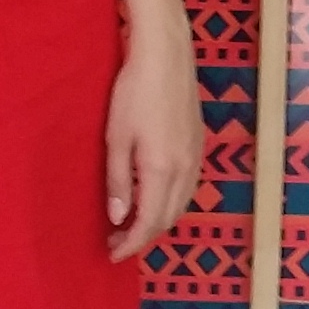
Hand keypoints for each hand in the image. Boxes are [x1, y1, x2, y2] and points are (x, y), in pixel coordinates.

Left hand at [103, 44, 205, 263]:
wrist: (167, 56)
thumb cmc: (134, 92)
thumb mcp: (116, 138)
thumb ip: (118, 181)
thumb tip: (118, 217)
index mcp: (162, 170)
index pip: (148, 223)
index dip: (130, 244)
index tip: (111, 253)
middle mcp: (185, 170)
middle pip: (167, 219)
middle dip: (143, 236)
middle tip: (115, 240)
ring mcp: (196, 157)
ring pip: (180, 205)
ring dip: (158, 220)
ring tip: (131, 223)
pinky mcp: (198, 144)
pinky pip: (188, 188)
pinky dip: (171, 203)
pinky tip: (154, 196)